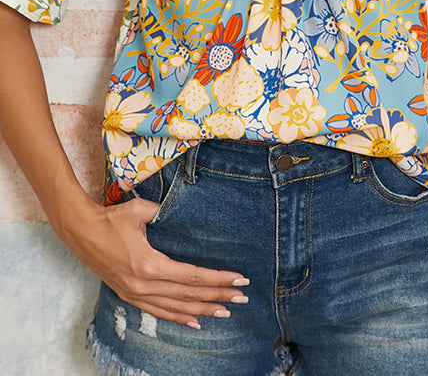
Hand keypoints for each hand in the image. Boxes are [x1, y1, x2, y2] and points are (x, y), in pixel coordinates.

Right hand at [57, 195, 248, 327]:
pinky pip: (158, 312)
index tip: (238, 279)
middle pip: (189, 294)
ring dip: (202, 310)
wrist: (80, 232)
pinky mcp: (129, 295)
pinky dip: (178, 318)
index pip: (193, 276)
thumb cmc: (111, 218)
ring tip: (225, 312)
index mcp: (150, 265)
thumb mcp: (140, 209)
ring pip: (176, 308)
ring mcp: (136, 293)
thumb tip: (182, 210)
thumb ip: (164, 211)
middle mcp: (145, 285)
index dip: (218, 279)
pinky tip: (194, 321)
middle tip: (242, 298)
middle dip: (218, 296)